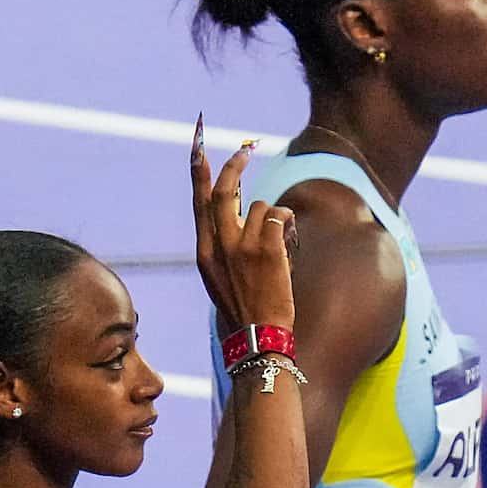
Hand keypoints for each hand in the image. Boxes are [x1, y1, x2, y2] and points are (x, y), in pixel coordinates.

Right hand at [192, 122, 295, 333]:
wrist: (257, 338)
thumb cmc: (244, 310)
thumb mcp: (220, 278)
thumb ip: (225, 248)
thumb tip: (242, 216)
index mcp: (204, 253)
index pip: (199, 204)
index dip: (199, 174)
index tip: (198, 149)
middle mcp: (219, 246)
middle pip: (222, 192)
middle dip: (233, 166)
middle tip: (244, 151)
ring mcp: (241, 246)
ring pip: (258, 207)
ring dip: (272, 217)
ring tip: (278, 243)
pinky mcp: (266, 249)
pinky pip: (277, 216)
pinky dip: (285, 221)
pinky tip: (288, 238)